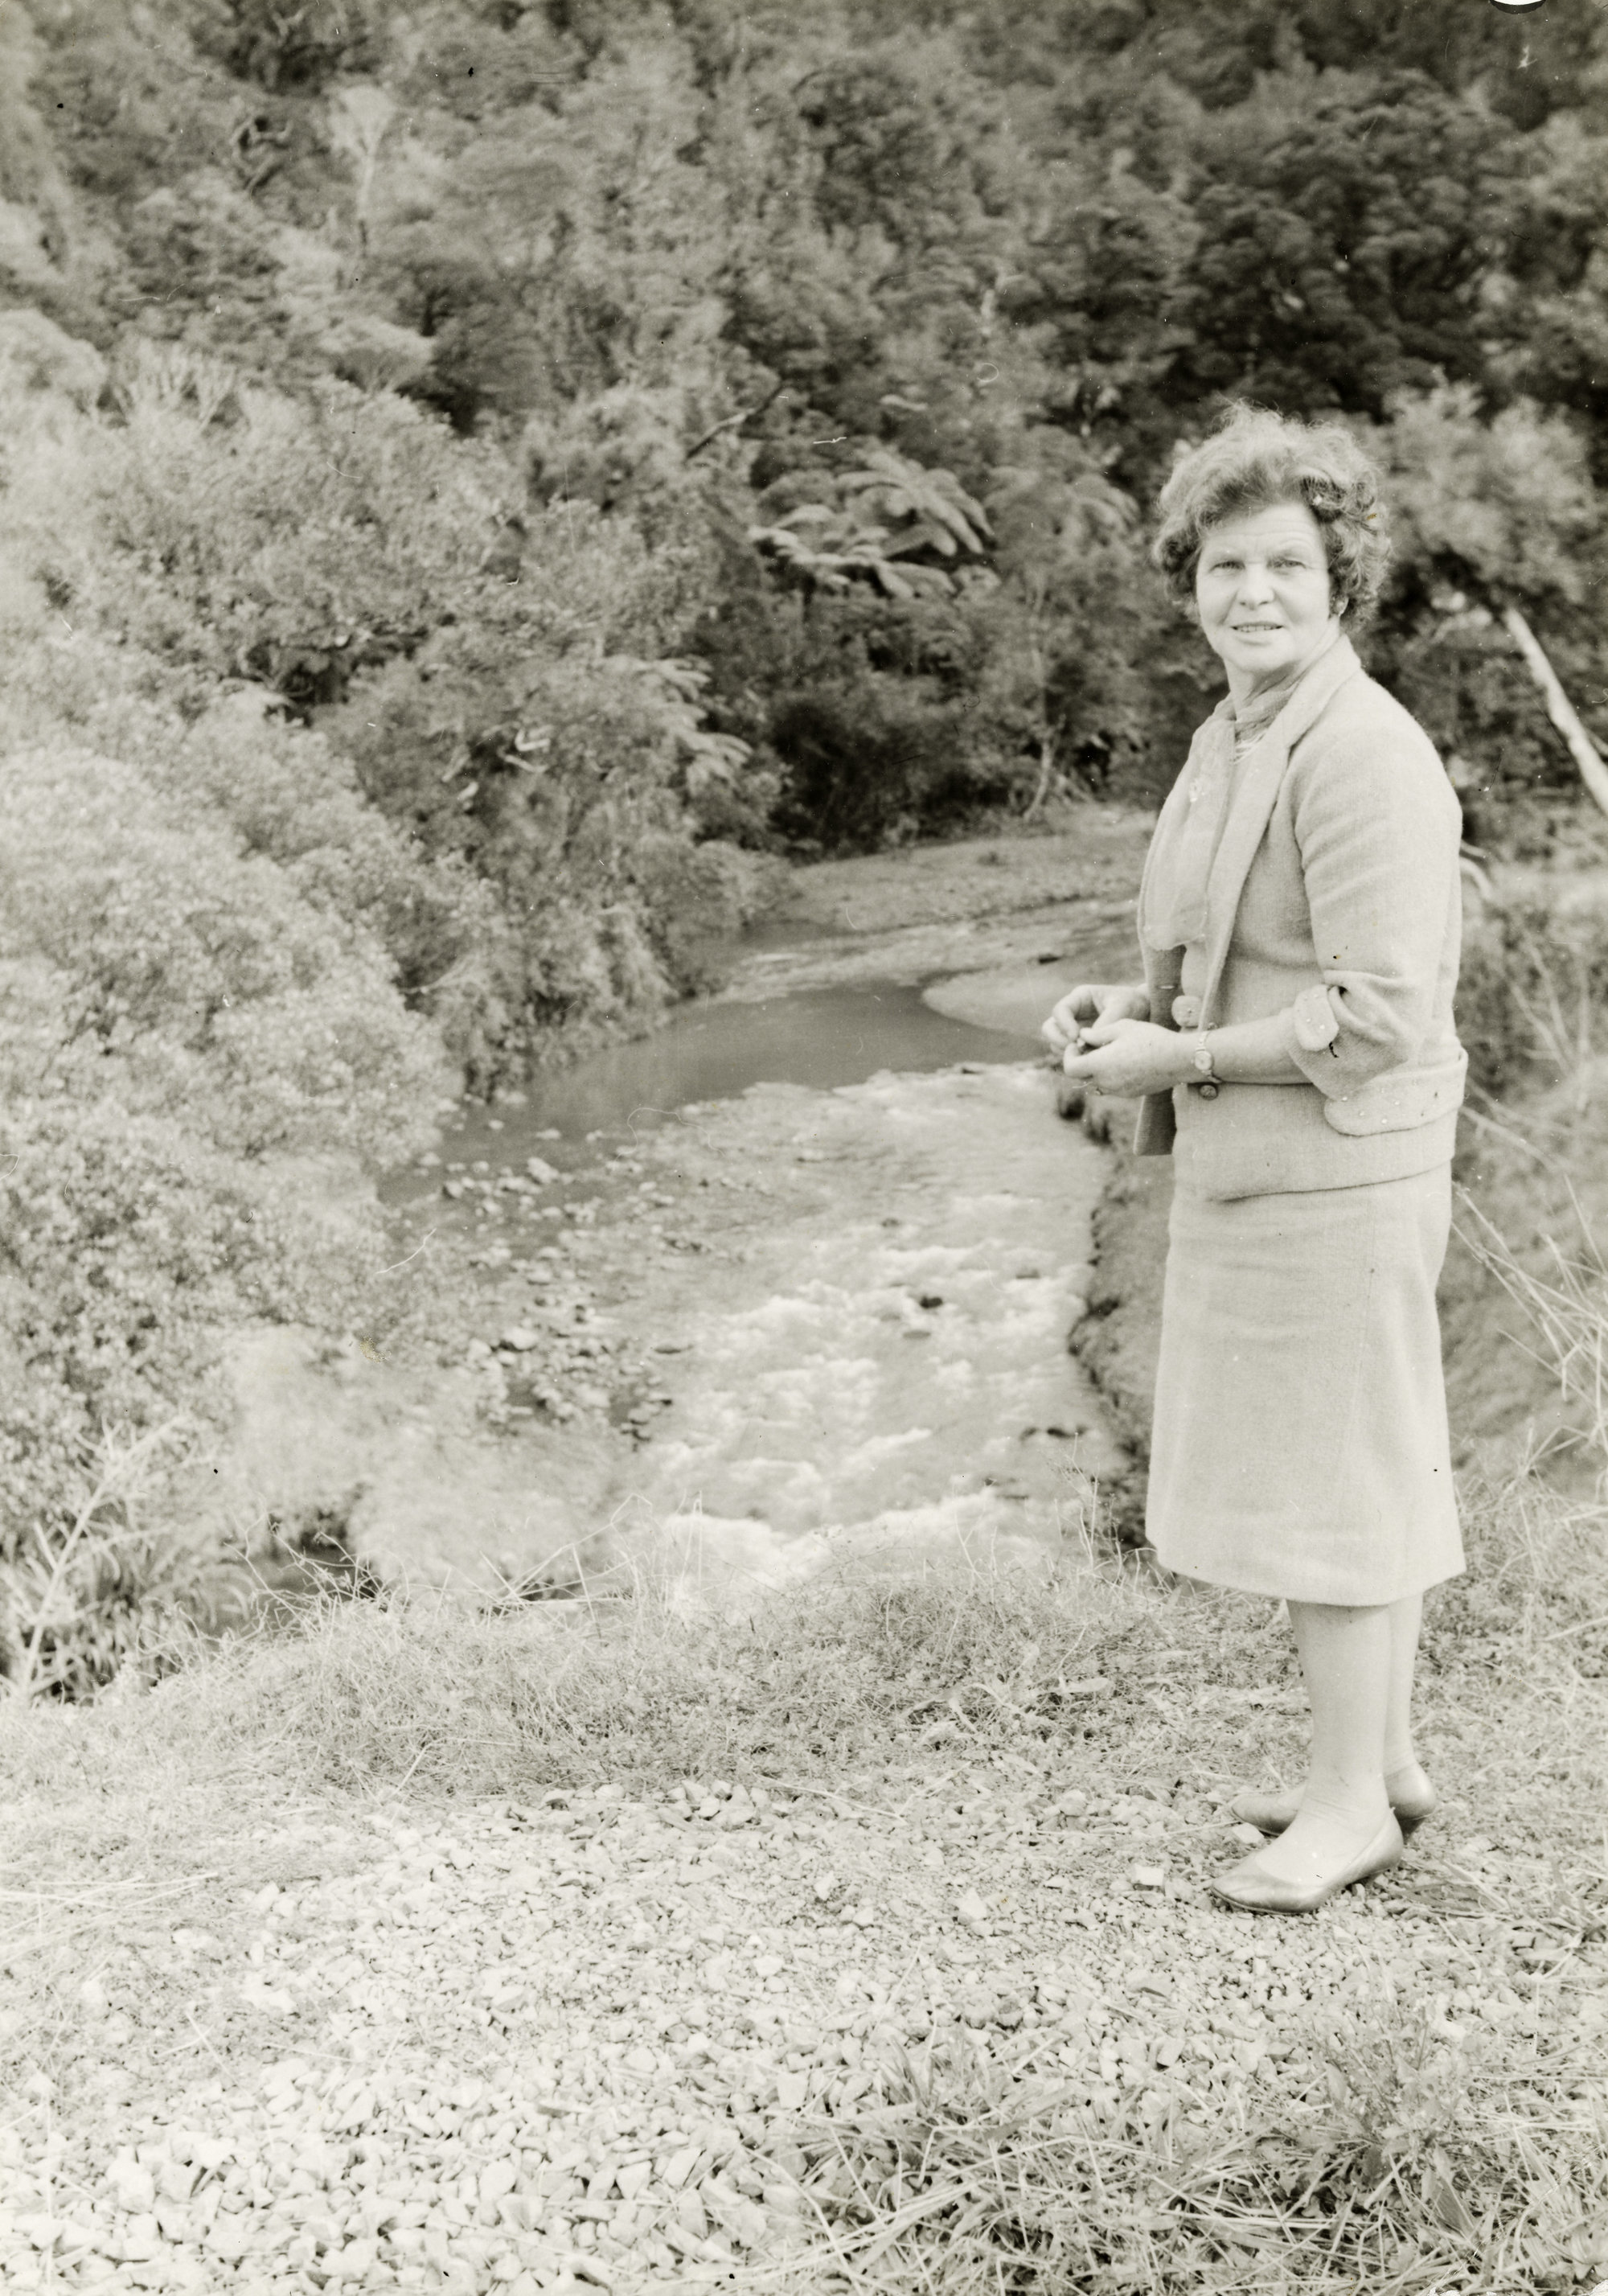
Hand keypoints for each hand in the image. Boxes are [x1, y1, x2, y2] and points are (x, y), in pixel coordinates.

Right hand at [1040, 982, 1149, 1055]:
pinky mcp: (1080, 1044)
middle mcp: (1073, 1013)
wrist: (1145, 1013)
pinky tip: (1089, 1063)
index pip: (1060, 1010)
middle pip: (1049, 1027)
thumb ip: (1105, 1023)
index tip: (1076, 1037)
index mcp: (1081, 998)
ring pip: (1055, 1043)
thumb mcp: (1123, 1008)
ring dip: (1064, 1052)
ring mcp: (1074, 1029)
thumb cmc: (1135, 1004)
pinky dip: (1074, 1059)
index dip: (1064, 1024)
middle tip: (1076, 1050)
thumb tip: (1087, 1042)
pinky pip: (1068, 1054)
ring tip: (1084, 1058)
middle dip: (1058, 1040)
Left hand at [1059, 1016, 1194, 1097]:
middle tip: (1091, 1046)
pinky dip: (1110, 1076)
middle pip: (1082, 1077)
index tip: (1077, 1043)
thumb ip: (1097, 1033)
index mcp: (1101, 1065)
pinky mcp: (1130, 1094)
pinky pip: (1112, 1087)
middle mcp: (1107, 1082)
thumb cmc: (1151, 1038)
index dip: (1069, 1055)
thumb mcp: (1122, 1027)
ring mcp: (1119, 1091)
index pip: (1070, 1068)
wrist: (1180, 1059)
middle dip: (1082, 1062)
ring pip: (1097, 1083)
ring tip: (1108, 1052)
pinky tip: (1124, 1061)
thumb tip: (1082, 1035)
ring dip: (1097, 1070)